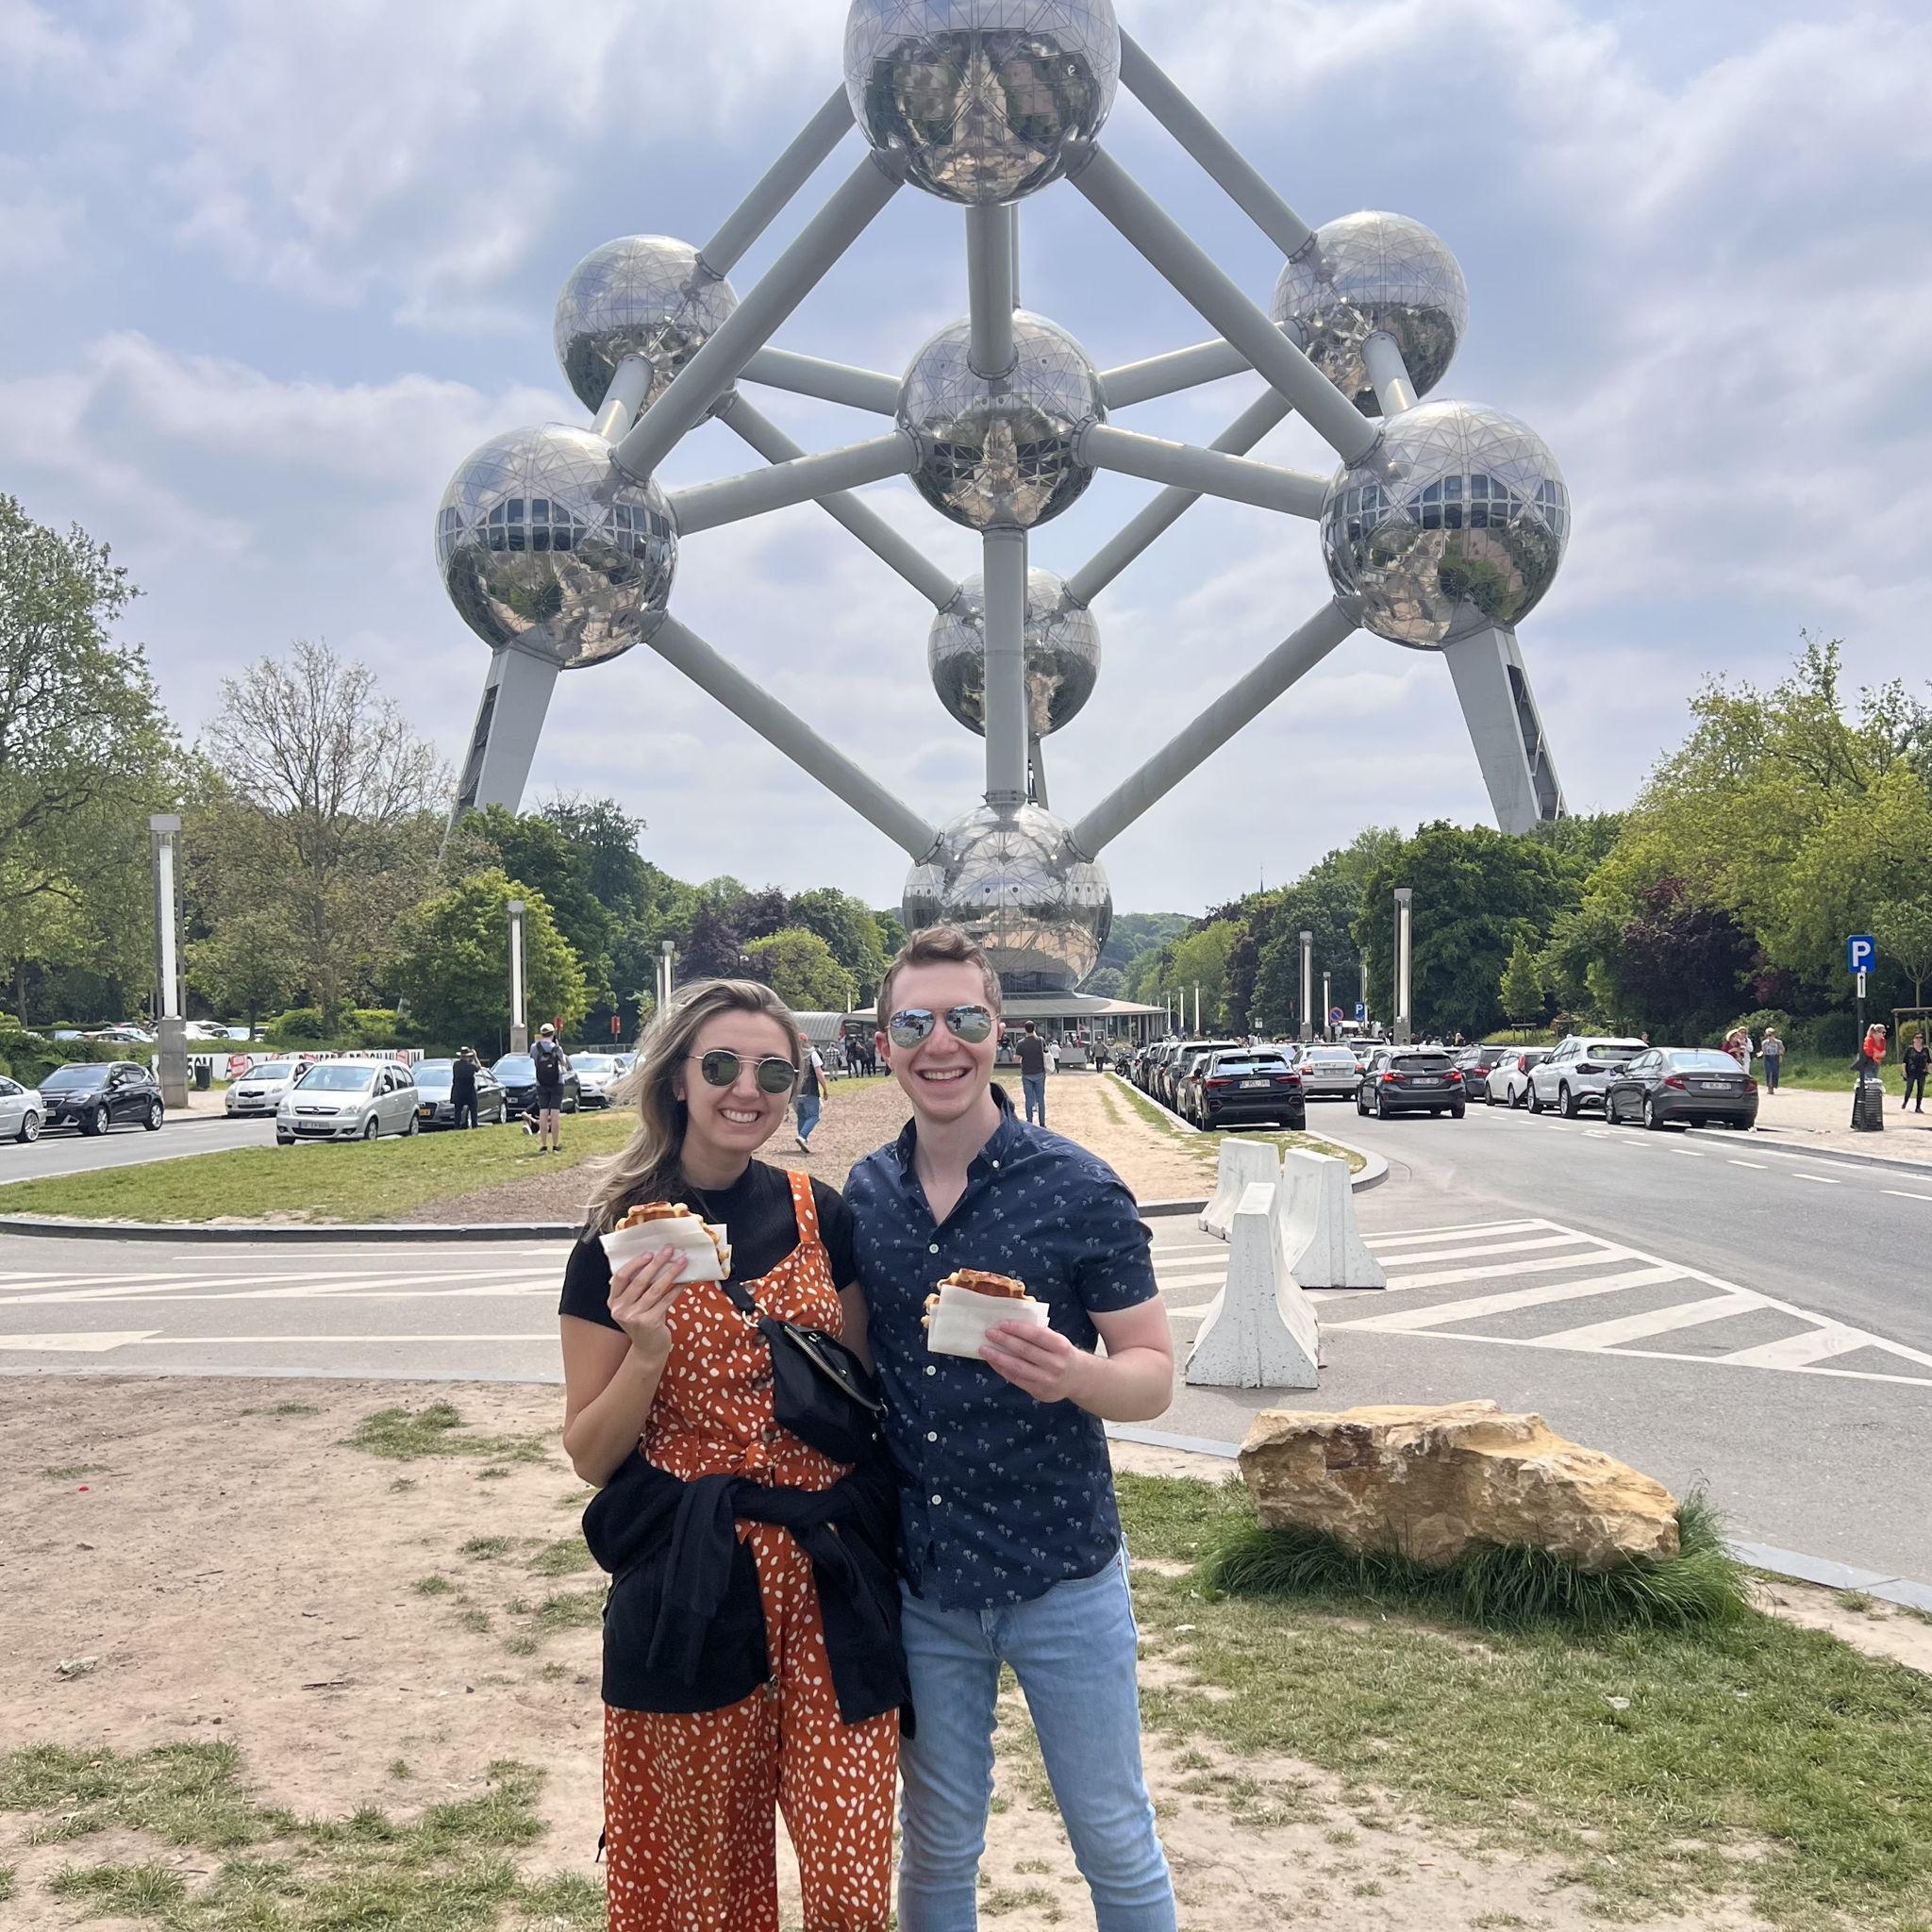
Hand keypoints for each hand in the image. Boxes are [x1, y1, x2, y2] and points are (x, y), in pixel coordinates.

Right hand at [607, 1247, 686, 1364]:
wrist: (648, 1349)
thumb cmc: (643, 1321)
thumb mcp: (633, 1305)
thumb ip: (637, 1288)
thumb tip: (657, 1260)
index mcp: (613, 1302)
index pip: (620, 1277)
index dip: (635, 1263)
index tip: (650, 1253)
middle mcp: (620, 1310)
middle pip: (640, 1281)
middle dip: (657, 1263)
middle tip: (669, 1250)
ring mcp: (634, 1317)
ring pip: (655, 1289)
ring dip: (670, 1273)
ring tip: (682, 1262)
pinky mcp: (649, 1323)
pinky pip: (666, 1300)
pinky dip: (676, 1289)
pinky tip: (685, 1281)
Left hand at [980, 1320, 1090, 1405]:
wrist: (1078, 1378)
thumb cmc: (1062, 1353)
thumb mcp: (1057, 1340)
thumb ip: (1039, 1334)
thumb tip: (1011, 1324)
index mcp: (1061, 1346)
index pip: (1036, 1335)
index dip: (1017, 1329)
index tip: (1001, 1323)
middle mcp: (1055, 1364)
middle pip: (1025, 1351)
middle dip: (1004, 1341)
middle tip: (989, 1333)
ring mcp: (1047, 1380)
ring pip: (1018, 1367)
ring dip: (998, 1357)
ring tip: (984, 1349)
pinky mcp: (1039, 1391)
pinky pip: (1017, 1379)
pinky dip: (1002, 1369)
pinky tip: (993, 1362)